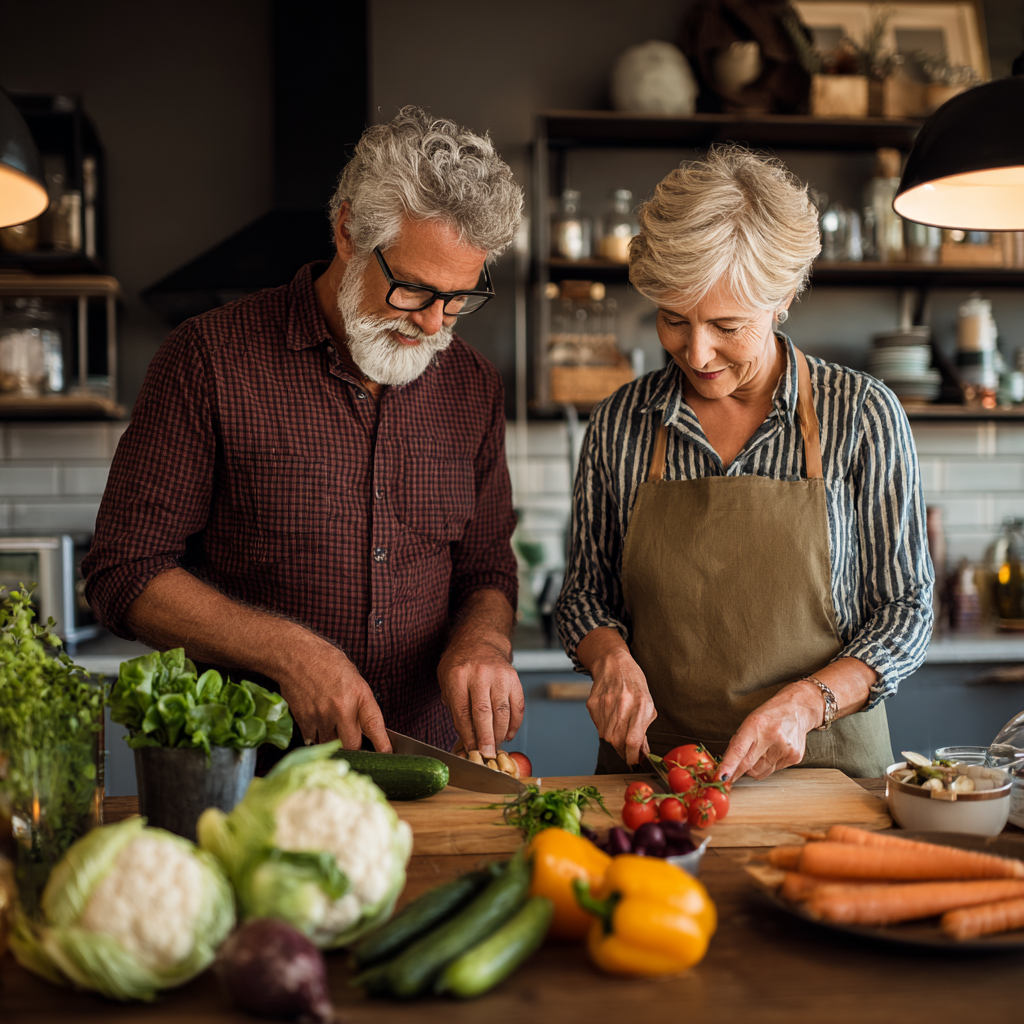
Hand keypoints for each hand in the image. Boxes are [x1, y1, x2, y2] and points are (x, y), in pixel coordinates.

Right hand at [277, 644, 390, 753]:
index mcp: (359, 694)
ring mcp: (321, 716)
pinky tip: (316, 723)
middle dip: (353, 745)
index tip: (387, 754)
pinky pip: (312, 739)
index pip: (375, 725)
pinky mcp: (304, 719)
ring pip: (330, 744)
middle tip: (351, 738)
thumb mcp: (354, 677)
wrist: (296, 655)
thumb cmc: (326, 662)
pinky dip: (315, 736)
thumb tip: (365, 727)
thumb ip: (360, 702)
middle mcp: (341, 708)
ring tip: (330, 724)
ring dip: (333, 740)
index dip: (382, 744)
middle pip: (351, 744)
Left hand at [438, 634, 523, 759]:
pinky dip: (515, 724)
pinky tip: (509, 734)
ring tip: (496, 746)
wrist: (480, 641)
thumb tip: (464, 741)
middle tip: (486, 754)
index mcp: (457, 676)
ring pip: (503, 711)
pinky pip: (517, 705)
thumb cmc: (460, 666)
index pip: (462, 711)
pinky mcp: (514, 678)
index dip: (467, 734)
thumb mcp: (447, 683)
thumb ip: (454, 709)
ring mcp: (499, 675)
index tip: (470, 749)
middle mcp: (479, 674)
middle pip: (484, 712)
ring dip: (500, 734)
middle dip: (486, 738)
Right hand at [585, 649, 656, 766]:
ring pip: (606, 737)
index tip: (634, 761)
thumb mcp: (648, 704)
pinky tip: (610, 717)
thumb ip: (644, 729)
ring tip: (619, 727)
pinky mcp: (592, 704)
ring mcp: (605, 704)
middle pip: (617, 741)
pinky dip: (605, 728)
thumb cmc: (635, 684)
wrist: (613, 664)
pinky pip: (598, 727)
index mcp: (641, 705)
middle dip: (623, 750)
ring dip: (614, 739)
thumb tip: (642, 752)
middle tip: (627, 749)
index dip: (633, 756)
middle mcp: (622, 705)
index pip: (633, 740)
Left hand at [717, 680, 821, 781]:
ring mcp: (785, 748)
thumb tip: (726, 766)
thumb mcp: (749, 722)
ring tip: (761, 751)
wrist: (798, 709)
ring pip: (760, 772)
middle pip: (749, 765)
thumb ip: (738, 743)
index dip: (729, 765)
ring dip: (754, 767)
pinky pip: (773, 771)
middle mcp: (772, 737)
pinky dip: (769, 765)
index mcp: (756, 724)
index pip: (739, 749)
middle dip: (737, 771)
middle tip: (731, 772)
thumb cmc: (770, 715)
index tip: (722, 777)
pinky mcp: (794, 758)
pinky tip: (774, 751)